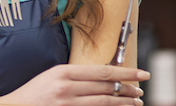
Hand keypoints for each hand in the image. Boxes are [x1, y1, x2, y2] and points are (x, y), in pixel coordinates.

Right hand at [0, 64, 149, 105]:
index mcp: (63, 72)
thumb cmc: (33, 93)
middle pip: (107, 88)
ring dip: (124, 103)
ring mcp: (67, 104)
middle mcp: (67, 88)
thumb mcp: (53, 77)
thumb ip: (75, 76)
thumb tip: (103, 76)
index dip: (127, 73)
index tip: (142, 74)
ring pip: (105, 103)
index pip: (104, 72)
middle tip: (140, 90)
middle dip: (128, 89)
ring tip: (135, 102)